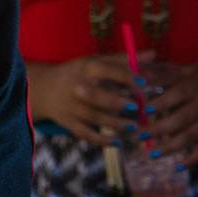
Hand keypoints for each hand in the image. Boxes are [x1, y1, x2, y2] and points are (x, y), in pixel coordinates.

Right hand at [33, 51, 154, 144]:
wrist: (44, 88)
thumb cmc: (78, 72)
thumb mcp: (96, 61)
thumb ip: (124, 60)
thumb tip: (153, 54)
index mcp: (86, 68)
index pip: (107, 70)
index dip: (127, 77)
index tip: (145, 85)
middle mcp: (77, 86)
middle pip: (98, 96)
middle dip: (118, 103)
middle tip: (139, 108)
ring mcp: (72, 106)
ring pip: (95, 118)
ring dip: (116, 124)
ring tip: (133, 127)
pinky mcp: (68, 122)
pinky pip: (86, 134)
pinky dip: (101, 140)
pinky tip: (117, 142)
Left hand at [146, 61, 197, 164]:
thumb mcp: (185, 69)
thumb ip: (162, 74)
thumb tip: (137, 76)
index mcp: (195, 85)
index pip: (178, 93)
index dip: (162, 102)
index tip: (145, 110)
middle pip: (183, 118)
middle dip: (160, 128)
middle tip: (139, 136)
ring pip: (193, 135)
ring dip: (172, 146)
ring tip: (152, 154)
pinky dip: (194, 158)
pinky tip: (179, 166)